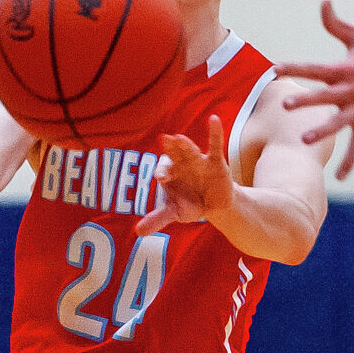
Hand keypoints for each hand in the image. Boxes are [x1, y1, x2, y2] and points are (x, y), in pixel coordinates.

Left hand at [138, 116, 235, 235]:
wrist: (213, 204)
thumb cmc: (189, 204)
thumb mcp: (174, 212)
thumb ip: (157, 219)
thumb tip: (138, 233)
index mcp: (169, 173)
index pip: (163, 170)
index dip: (163, 171)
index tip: (161, 177)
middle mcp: (181, 164)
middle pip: (174, 154)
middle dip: (170, 148)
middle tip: (165, 140)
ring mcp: (198, 161)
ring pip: (191, 150)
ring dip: (186, 145)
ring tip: (180, 138)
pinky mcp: (215, 161)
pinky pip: (215, 145)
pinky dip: (215, 132)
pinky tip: (214, 119)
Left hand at [276, 0, 353, 179]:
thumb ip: (336, 24)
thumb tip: (324, 1)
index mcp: (344, 70)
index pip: (314, 68)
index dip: (294, 67)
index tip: (274, 69)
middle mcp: (351, 90)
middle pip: (324, 95)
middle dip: (306, 99)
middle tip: (286, 102)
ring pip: (339, 122)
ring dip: (322, 131)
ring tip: (305, 139)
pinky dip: (350, 162)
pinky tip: (340, 178)